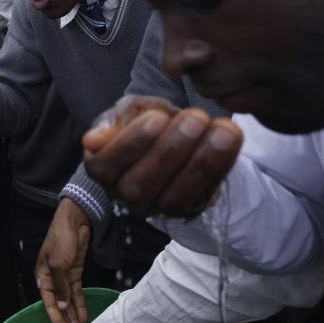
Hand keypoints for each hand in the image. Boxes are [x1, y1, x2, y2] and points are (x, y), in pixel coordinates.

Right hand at [36, 199, 90, 322]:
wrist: (75, 221)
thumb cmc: (61, 238)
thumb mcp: (59, 263)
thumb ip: (60, 286)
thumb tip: (61, 305)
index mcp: (42, 275)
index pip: (48, 302)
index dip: (56, 318)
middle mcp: (52, 278)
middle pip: (58, 304)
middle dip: (65, 321)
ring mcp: (64, 276)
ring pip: (68, 301)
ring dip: (73, 315)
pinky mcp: (75, 273)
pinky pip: (77, 293)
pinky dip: (80, 304)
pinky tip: (83, 316)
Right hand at [82, 95, 242, 216]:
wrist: (167, 136)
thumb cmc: (141, 123)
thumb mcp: (125, 114)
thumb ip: (114, 124)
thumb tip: (91, 141)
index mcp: (102, 169)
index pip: (110, 163)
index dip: (133, 143)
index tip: (157, 118)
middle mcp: (126, 195)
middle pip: (143, 184)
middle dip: (172, 150)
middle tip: (195, 118)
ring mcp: (159, 206)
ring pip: (176, 197)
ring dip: (203, 162)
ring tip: (223, 130)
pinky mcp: (190, 208)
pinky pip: (204, 195)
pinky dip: (222, 167)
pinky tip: (231, 138)